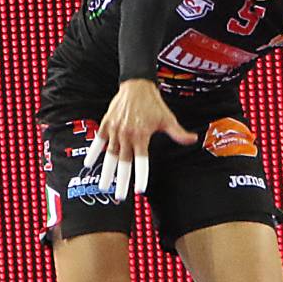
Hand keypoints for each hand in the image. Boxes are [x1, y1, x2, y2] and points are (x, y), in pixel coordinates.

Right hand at [86, 78, 197, 196]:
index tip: (140, 189)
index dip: (141, 175)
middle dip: (121, 180)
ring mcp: (115, 129)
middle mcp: (127, 134)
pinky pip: (98, 140)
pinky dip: (94, 152)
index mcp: (141, 135)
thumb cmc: (153, 103)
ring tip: (104, 186)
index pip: (141, 160)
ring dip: (106, 171)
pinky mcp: (106, 123)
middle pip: (123, 162)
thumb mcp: (167, 118)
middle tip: (119, 196)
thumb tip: (193, 139)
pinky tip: (89, 164)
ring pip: (110, 154)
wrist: (137, 85)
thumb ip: (178, 132)